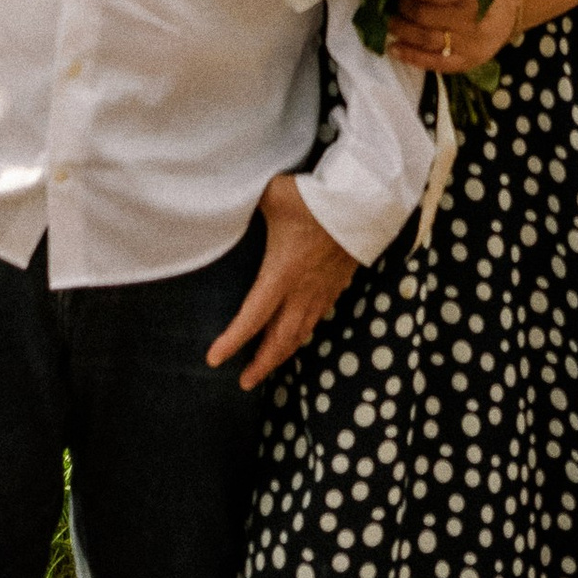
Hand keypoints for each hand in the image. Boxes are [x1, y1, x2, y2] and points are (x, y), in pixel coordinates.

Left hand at [206, 173, 356, 391]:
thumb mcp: (273, 195)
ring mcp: (323, 289)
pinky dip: (304, 332)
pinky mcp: (338, 283)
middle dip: (262, 364)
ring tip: (269, 365)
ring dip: (283, 353)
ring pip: (302, 332)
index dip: (232, 342)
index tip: (214, 359)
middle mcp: (302, 290)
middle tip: (245, 382)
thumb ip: (248, 201)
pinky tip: (299, 333)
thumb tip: (228, 198)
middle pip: (280, 339)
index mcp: (281, 274)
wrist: (364, 201)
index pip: (252, 318)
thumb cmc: (316, 198)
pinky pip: (318, 317)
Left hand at [386, 0, 523, 77]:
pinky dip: (411, 56)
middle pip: (426, 15)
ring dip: (402, 29)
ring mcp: (470, 44)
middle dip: (404, 6)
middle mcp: (473, 19)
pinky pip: (434, 63)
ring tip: (391, 21)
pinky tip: (394, 48)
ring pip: (426, 39)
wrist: (513, 5)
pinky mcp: (467, 61)